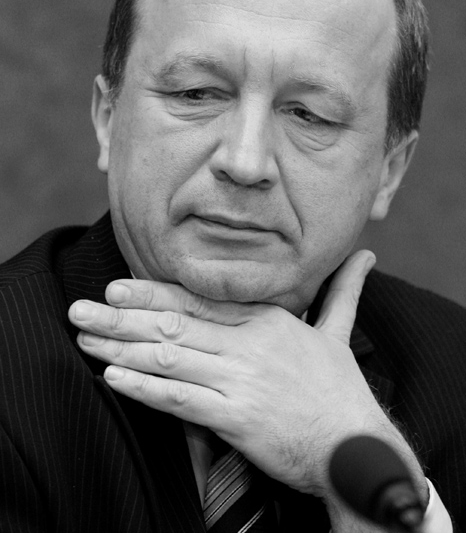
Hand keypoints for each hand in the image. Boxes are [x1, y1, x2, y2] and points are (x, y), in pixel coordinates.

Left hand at [68, 250, 422, 498]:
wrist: (357, 445)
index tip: (116, 287)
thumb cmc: (342, 389)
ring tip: (85, 339)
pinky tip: (115, 377)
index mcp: (267, 319)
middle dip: (122, 316)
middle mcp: (250, 343)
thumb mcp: (338, 332)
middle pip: (174, 324)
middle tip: (81, 308)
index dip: (152, 293)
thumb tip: (367, 255)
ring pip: (170, 357)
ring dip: (122, 347)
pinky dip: (145, 387)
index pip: (198, 299)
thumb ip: (343, 292)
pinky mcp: (237, 417)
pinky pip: (182, 399)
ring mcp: (242, 379)